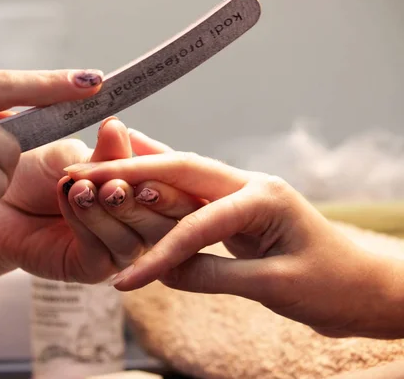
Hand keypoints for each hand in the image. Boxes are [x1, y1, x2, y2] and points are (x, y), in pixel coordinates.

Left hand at [60, 128, 204, 269]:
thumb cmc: (36, 173)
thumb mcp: (72, 155)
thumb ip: (100, 151)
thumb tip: (118, 128)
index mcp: (145, 189)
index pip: (173, 186)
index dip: (164, 175)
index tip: (142, 157)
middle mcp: (140, 221)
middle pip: (166, 220)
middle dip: (141, 199)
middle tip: (114, 183)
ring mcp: (121, 248)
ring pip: (136, 239)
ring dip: (109, 211)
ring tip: (81, 188)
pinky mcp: (96, 269)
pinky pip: (106, 252)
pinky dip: (90, 224)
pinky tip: (72, 200)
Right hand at [66, 145, 403, 338]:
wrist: (367, 286)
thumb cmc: (335, 285)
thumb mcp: (275, 286)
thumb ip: (214, 274)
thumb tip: (164, 272)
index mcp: (263, 197)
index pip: (196, 224)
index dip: (158, 252)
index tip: (126, 279)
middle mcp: (248, 184)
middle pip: (179, 170)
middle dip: (129, 174)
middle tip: (83, 174)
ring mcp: (241, 193)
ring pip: (180, 175)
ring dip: (138, 171)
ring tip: (95, 164)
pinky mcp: (236, 209)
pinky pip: (189, 195)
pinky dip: (157, 187)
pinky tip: (133, 173)